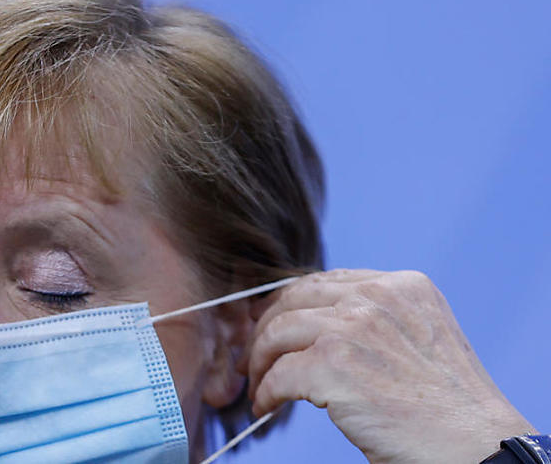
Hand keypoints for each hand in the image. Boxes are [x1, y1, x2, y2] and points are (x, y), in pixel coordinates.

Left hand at [241, 269, 534, 463]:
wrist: (474, 447)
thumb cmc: (448, 408)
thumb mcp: (419, 339)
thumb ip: (377, 321)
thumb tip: (315, 323)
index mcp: (402, 286)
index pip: (325, 282)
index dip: (291, 304)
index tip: (273, 326)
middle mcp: (376, 297)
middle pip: (293, 298)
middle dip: (266, 328)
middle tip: (254, 357)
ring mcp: (353, 327)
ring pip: (277, 332)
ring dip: (260, 361)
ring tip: (258, 385)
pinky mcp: (333, 365)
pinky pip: (278, 374)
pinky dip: (266, 392)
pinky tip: (267, 406)